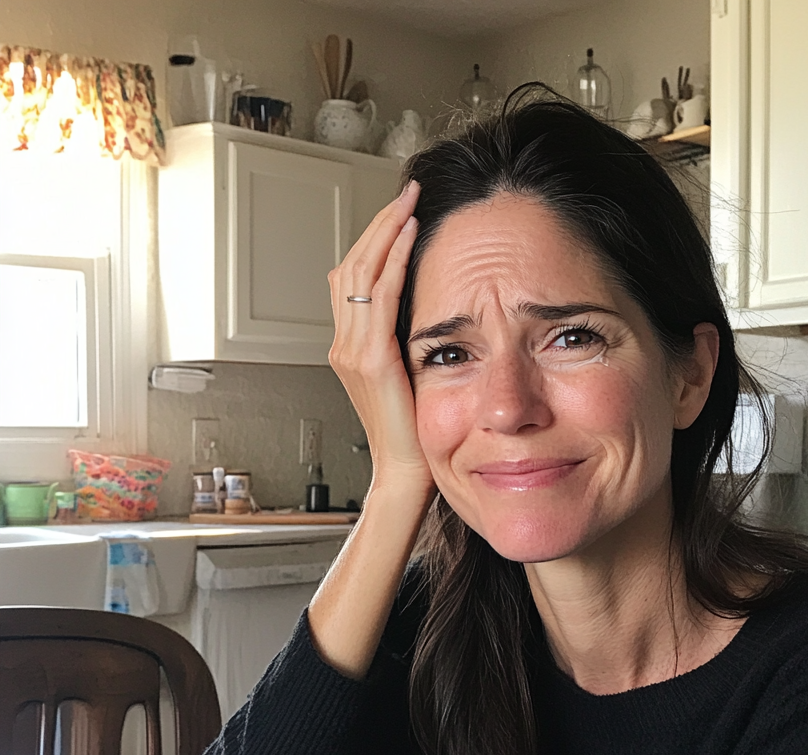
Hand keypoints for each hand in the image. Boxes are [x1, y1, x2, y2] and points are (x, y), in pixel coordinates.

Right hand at [327, 181, 433, 497]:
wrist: (406, 471)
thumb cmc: (414, 432)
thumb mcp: (407, 377)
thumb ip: (406, 343)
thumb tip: (426, 308)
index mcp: (351, 347)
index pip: (352, 278)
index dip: (374, 240)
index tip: (400, 213)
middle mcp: (344, 344)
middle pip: (350, 265)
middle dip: (379, 225)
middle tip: (405, 194)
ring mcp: (352, 351)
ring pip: (358, 272)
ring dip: (385, 231)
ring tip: (408, 203)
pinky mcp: (370, 360)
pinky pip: (377, 296)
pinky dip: (391, 261)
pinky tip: (408, 236)